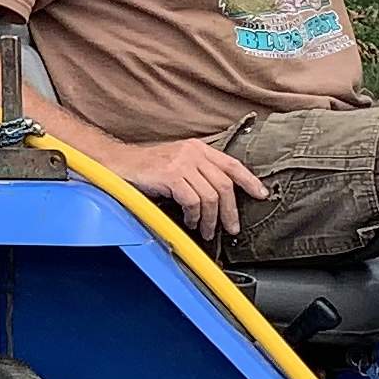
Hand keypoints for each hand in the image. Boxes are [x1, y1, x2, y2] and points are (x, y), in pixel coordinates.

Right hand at [97, 134, 265, 240]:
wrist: (117, 164)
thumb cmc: (146, 168)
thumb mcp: (177, 163)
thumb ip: (198, 173)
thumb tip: (219, 198)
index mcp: (198, 148)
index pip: (232, 164)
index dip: (249, 181)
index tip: (261, 195)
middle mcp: (193, 153)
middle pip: (224, 184)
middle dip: (231, 211)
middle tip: (231, 228)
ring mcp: (182, 163)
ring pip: (211, 196)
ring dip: (211, 219)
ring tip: (206, 230)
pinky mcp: (171, 175)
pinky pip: (193, 201)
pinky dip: (195, 216)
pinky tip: (190, 222)